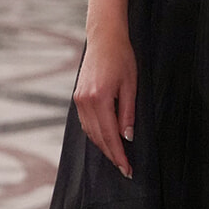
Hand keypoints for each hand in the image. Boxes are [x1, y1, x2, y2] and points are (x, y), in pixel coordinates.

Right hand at [74, 33, 136, 175]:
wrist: (104, 38)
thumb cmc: (122, 58)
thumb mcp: (131, 86)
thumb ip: (128, 113)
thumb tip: (127, 138)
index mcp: (100, 99)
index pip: (110, 136)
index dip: (119, 155)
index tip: (128, 169)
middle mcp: (85, 102)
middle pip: (98, 138)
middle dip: (112, 155)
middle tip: (125, 169)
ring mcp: (78, 100)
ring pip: (90, 132)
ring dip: (103, 147)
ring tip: (117, 157)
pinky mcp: (77, 97)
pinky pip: (86, 123)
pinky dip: (96, 134)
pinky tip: (106, 140)